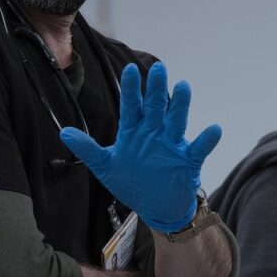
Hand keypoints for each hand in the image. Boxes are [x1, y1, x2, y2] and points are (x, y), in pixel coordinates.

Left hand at [60, 62, 220, 232]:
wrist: (158, 208)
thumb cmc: (133, 183)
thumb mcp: (106, 167)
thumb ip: (87, 149)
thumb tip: (63, 132)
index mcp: (135, 132)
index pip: (132, 106)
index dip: (132, 89)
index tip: (129, 69)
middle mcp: (155, 133)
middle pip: (156, 107)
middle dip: (156, 89)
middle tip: (158, 68)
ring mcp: (173, 145)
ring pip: (177, 121)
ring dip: (181, 105)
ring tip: (183, 87)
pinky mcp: (188, 160)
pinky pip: (199, 148)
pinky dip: (207, 140)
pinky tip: (213, 130)